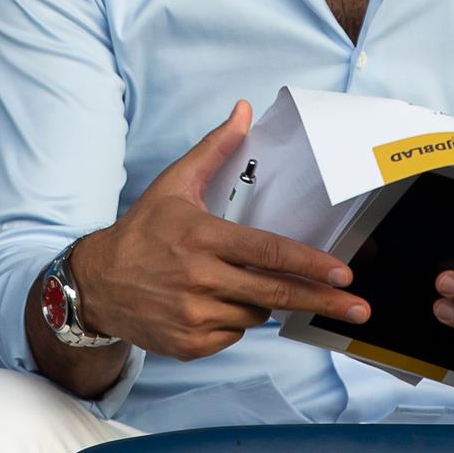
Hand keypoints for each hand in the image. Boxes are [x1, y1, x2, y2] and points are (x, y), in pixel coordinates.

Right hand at [72, 101, 370, 360]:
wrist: (94, 284)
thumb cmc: (142, 230)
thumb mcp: (176, 183)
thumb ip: (215, 148)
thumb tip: (243, 109)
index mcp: (203, 238)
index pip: (269, 252)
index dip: (310, 264)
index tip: (344, 273)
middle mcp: (200, 279)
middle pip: (275, 293)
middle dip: (322, 300)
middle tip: (359, 307)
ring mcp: (193, 315)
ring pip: (257, 313)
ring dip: (263, 300)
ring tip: (238, 280)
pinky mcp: (188, 343)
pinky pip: (234, 334)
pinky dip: (236, 320)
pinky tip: (217, 301)